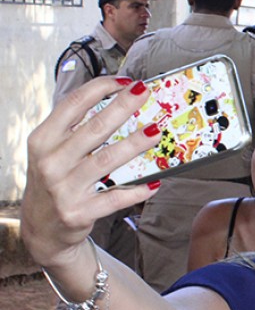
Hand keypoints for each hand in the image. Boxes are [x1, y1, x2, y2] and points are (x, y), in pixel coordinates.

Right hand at [22, 77, 161, 267]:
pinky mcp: (79, 212)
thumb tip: (114, 101)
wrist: (42, 228)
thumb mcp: (51, 152)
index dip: (100, 88)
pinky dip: (137, 191)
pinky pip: (115, 198)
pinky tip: (155, 183)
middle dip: (122, 107)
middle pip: (94, 129)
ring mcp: (64, 189)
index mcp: (42, 140)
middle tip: (145, 92)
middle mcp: (50, 162)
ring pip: (107, 160)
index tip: (125, 80)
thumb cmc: (54, 181)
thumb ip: (73, 129)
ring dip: (135, 144)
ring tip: (156, 132)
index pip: (72, 105)